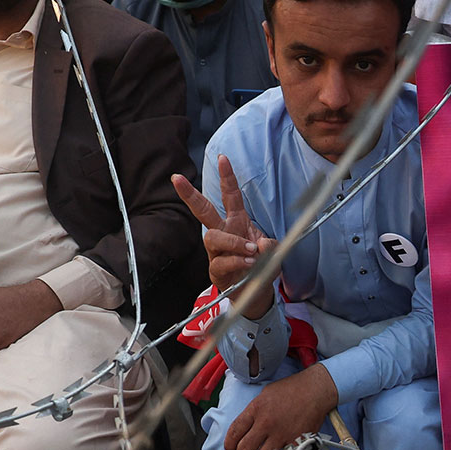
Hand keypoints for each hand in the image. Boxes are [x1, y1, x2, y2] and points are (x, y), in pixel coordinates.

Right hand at [172, 155, 275, 316]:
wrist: (257, 291)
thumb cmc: (261, 265)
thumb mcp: (274, 252)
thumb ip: (271, 245)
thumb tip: (260, 244)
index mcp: (237, 221)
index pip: (230, 196)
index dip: (227, 177)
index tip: (224, 158)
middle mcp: (224, 232)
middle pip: (203, 210)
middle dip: (189, 194)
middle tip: (176, 179)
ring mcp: (217, 251)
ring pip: (213, 237)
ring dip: (232, 242)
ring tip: (250, 249)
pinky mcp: (216, 270)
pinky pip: (220, 261)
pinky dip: (236, 261)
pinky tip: (247, 263)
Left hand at [223, 363, 337, 449]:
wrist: (316, 390)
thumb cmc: (292, 389)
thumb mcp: (265, 393)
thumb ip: (254, 410)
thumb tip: (247, 425)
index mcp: (256, 409)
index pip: (235, 432)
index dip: (229, 444)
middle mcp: (266, 423)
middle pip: (244, 449)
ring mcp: (281, 434)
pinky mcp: (295, 442)